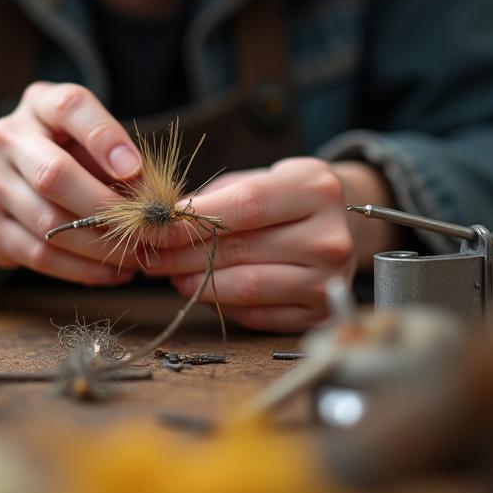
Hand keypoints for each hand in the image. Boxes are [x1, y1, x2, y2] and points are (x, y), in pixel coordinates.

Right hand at [0, 82, 144, 282]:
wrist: (6, 188)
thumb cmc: (68, 156)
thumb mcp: (91, 144)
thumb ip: (118, 161)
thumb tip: (153, 200)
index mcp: (40, 104)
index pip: (71, 107)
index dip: (105, 137)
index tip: (136, 169)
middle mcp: (8, 137)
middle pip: (54, 174)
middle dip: (107, 207)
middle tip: (149, 230)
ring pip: (49, 222)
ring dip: (101, 246)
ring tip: (139, 255)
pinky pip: (40, 255)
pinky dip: (83, 269)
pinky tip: (113, 272)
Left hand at [144, 158, 357, 332]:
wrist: (340, 224)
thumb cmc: (288, 196)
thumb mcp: (260, 178)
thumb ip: (215, 198)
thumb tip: (163, 224)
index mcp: (316, 189)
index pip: (245, 206)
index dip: (194, 220)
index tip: (155, 228)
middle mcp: (329, 236)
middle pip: (241, 249)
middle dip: (183, 255)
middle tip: (151, 255)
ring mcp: (328, 280)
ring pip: (246, 287)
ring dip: (198, 283)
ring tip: (172, 274)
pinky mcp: (318, 313)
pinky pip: (257, 314)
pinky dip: (222, 303)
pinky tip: (203, 290)